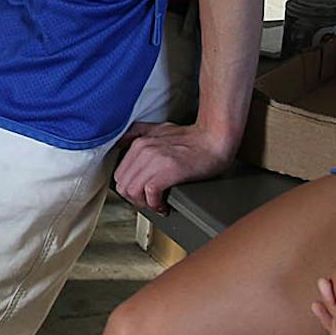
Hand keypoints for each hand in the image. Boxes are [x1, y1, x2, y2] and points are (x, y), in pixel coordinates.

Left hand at [112, 121, 235, 211]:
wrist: (215, 137)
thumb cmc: (193, 137)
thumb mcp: (159, 129)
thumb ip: (139, 133)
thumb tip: (122, 142)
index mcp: (139, 143)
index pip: (119, 175)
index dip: (129, 190)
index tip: (141, 194)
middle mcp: (144, 150)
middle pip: (123, 186)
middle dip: (135, 200)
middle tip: (149, 203)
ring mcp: (155, 159)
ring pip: (133, 192)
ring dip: (145, 204)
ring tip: (157, 205)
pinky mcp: (168, 170)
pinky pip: (150, 194)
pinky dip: (156, 204)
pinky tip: (165, 205)